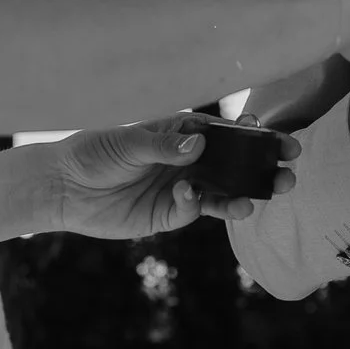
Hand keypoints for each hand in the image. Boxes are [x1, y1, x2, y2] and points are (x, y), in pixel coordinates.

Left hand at [19, 115, 303, 241]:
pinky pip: (193, 211)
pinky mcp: (167, 215)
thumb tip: (200, 144)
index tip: (280, 141)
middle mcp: (187, 161)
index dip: (254, 138)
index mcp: (182, 133)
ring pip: (221, 193)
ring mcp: (180, 188)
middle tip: (287, 174)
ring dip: (242, 196)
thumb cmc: (93, 152)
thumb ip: (164, 145)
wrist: (62, 187)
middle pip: (233, 166)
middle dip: (260, 170)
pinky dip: (196, 205)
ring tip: (258, 199)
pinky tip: (188, 196)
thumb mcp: (128, 142)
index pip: (226, 134)